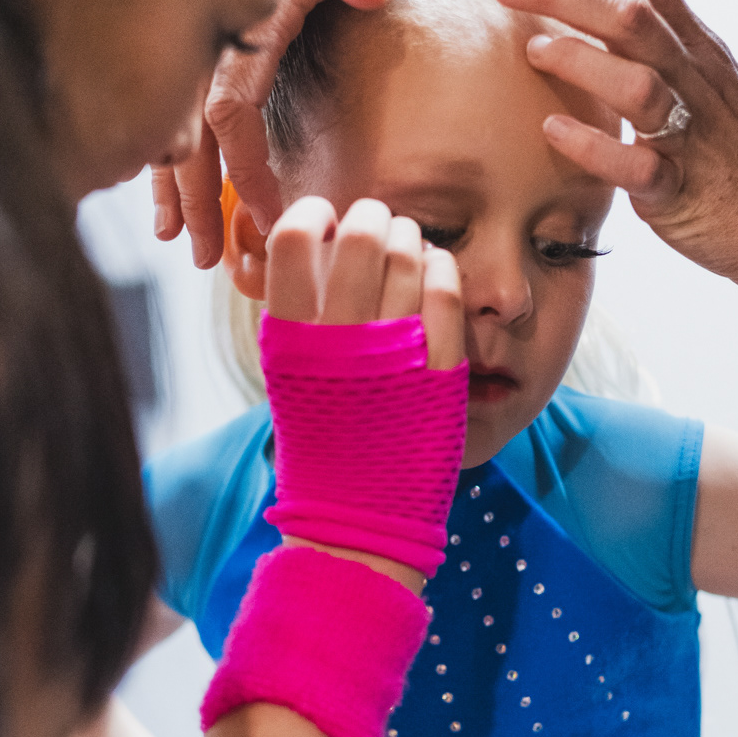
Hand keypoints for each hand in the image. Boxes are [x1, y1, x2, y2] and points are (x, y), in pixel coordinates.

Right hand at [156, 0, 409, 259]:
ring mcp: (213, 28)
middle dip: (195, 193)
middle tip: (203, 255)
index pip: (233, 103)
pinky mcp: (216, 30)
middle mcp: (222, 23)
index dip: (240, 165)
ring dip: (177, 181)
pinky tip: (176, 192)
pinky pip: (186, 100)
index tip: (259, 216)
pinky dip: (179, 149)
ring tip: (180, 242)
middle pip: (192, 124)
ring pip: (179, 116)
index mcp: (255, 7)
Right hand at [266, 193, 463, 593]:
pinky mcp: (439, 370)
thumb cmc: (321, 442)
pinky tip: (436, 272)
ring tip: (408, 250)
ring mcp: (393, 354)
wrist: (356, 519)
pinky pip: (447, 289)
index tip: (326, 224)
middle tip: (378, 228)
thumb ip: (300, 311)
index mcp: (291, 339)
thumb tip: (321, 239)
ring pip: (410, 252)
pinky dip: (443, 267)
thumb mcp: (290, 375)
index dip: (314, 216)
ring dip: (411, 238)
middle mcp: (340, 341)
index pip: (294, 239)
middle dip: (374, 218)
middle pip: (362, 234)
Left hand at [492, 0, 737, 320]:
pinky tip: (553, 132)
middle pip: (632, 16)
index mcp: (701, 51)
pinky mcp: (684, 194)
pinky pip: (638, 165)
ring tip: (533, 50)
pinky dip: (593, 146)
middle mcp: (698, 83)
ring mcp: (694, 137)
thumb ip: (664, 57)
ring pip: (638, 81)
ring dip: (580, 60)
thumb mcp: (715, 89)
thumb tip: (598, 27)